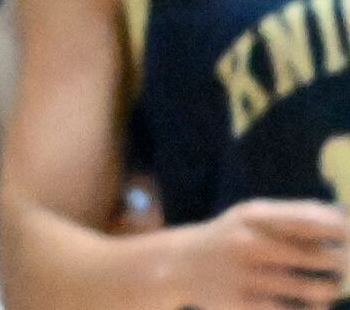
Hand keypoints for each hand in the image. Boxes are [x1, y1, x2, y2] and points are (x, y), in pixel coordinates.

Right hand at [159, 199, 348, 309]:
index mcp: (255, 216)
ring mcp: (246, 275)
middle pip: (320, 257)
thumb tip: (344, 216)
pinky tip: (314, 305)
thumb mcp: (252, 216)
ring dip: (331, 288)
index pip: (313, 221)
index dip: (343, 231)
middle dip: (342, 263)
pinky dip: (312, 309)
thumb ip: (294, 214)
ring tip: (332, 286)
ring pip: (313, 288)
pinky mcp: (243, 303)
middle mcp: (250, 242)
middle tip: (345, 266)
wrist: (180, 265)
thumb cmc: (230, 237)